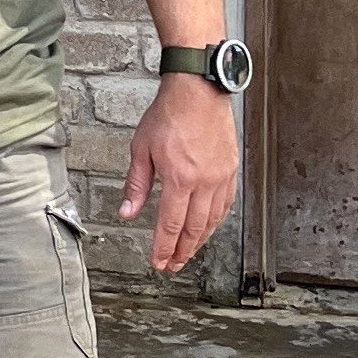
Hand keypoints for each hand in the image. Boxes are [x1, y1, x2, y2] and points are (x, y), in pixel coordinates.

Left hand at [119, 78, 237, 274]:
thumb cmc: (169, 114)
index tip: (159, 263)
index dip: (164, 248)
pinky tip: (208, 227)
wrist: (198, 91)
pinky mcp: (231, 170)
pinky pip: (225, 204)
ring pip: (212, 220)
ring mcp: (221, 177)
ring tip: (188, 252)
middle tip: (173, 266)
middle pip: (193, 229)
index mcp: (179, 178)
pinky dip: (216, 221)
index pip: (170, 224)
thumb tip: (126, 212)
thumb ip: (136, 185)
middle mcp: (204, 182)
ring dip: (199, 240)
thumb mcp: (141, 149)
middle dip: (182, 252)